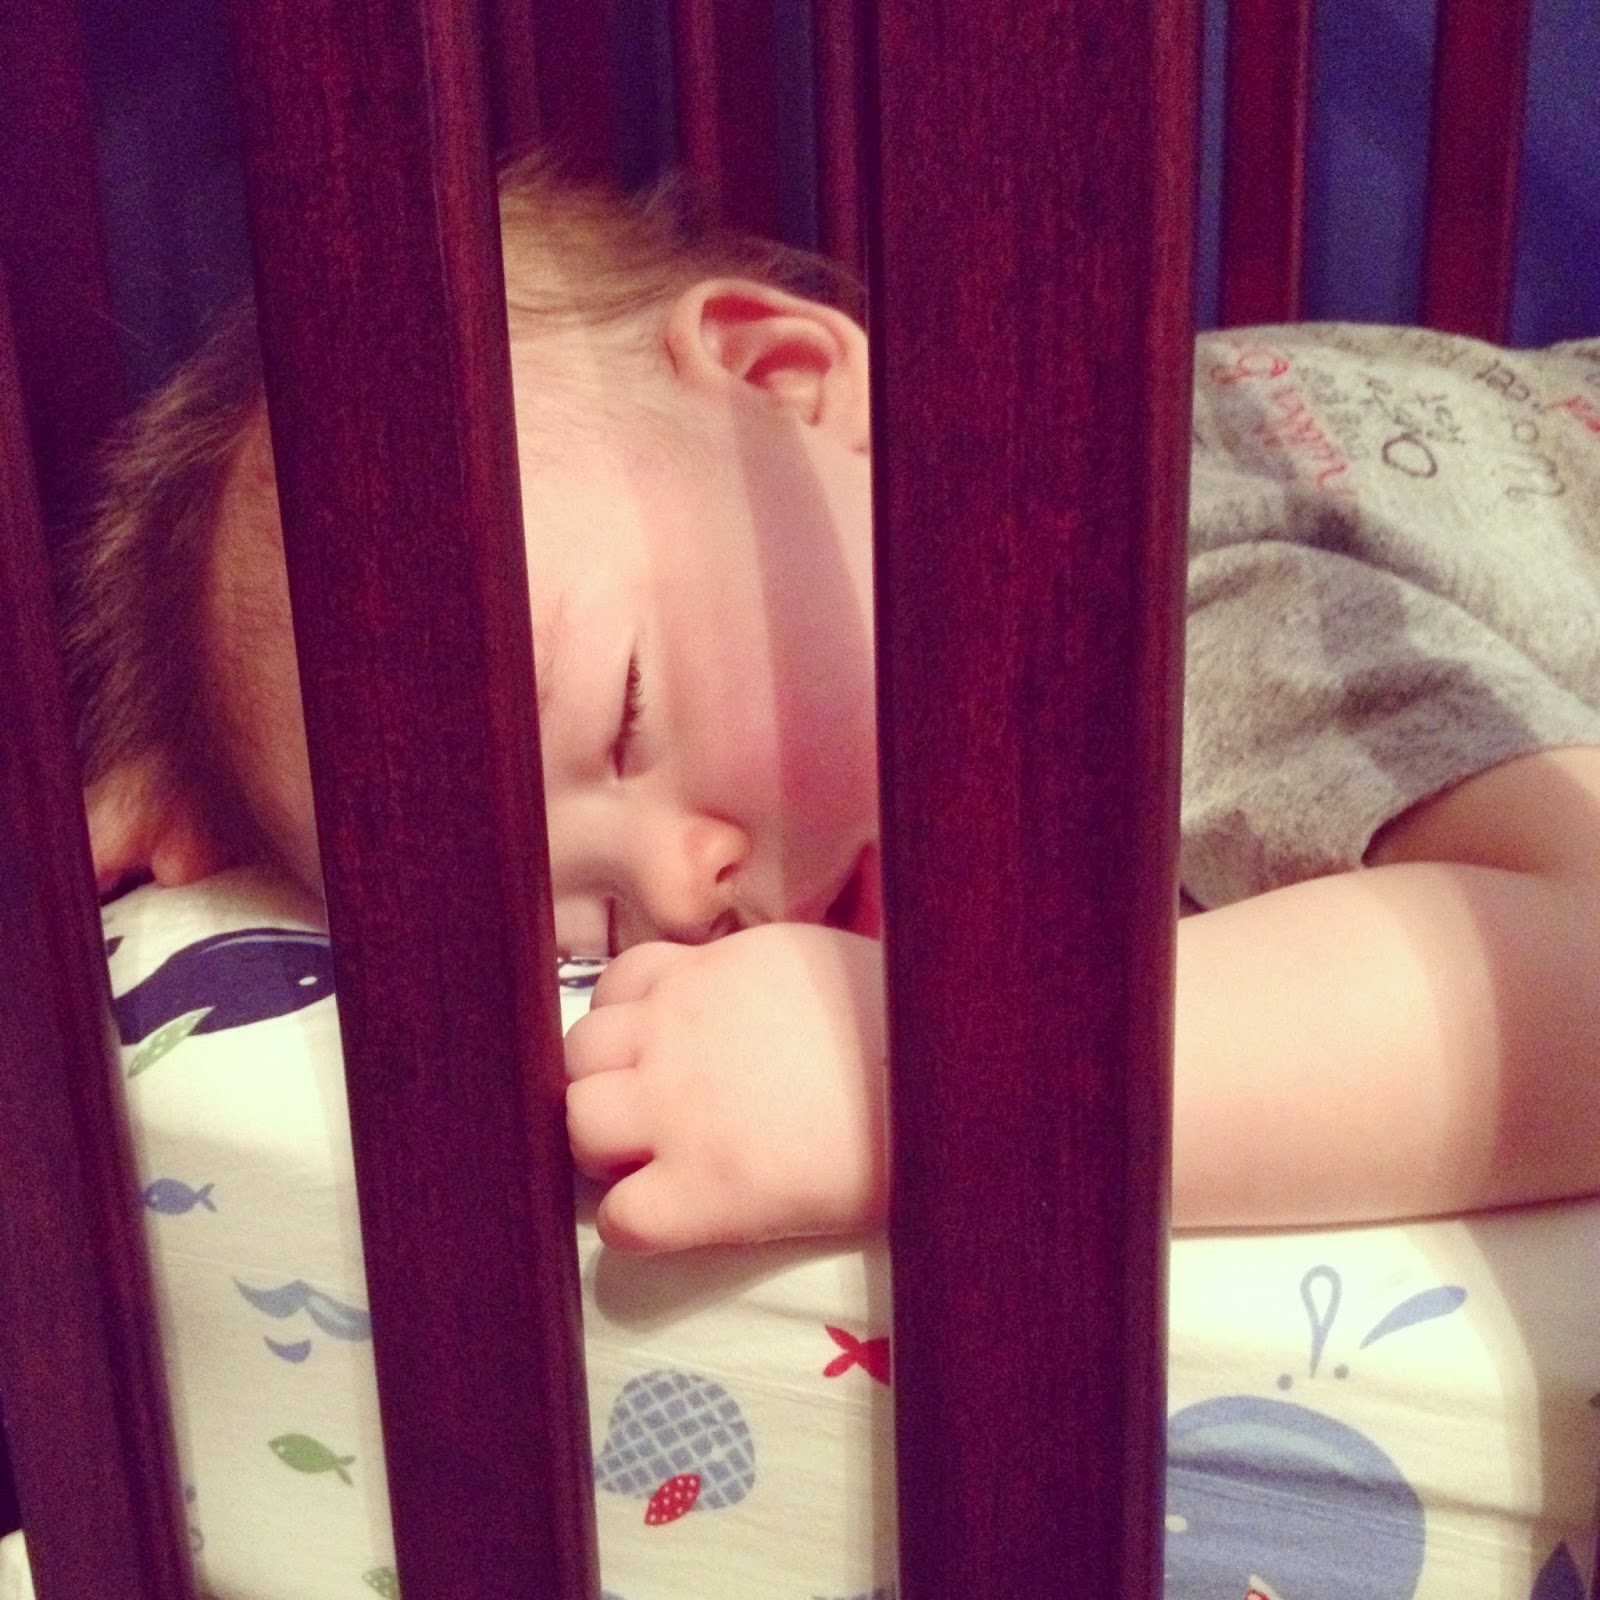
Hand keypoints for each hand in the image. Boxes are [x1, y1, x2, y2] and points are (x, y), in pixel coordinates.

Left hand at [565, 923, 886, 1251]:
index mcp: (704, 974)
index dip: (628, 1023)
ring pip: (579, 1125)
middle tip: (649, 1115)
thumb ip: (747, 974)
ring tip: (653, 1166)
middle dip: (604, 1083)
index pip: (617, 986)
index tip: (655, 1049)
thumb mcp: (808, 961)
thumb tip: (732, 995)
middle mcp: (673, 1034)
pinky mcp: (701, 1191)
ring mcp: (677, 1113)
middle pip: (579, 1053)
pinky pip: (620, 1218)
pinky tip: (675, 1220)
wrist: (940, 1077)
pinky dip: (634, 1225)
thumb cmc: (898, 1016)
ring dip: (606, 1149)